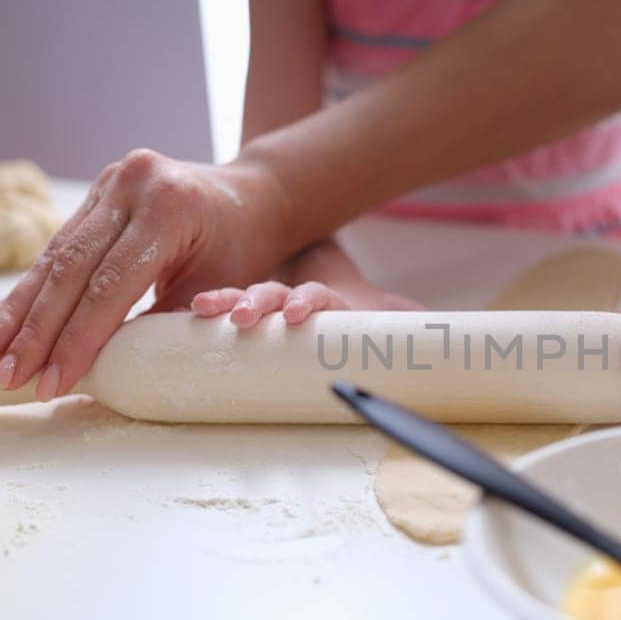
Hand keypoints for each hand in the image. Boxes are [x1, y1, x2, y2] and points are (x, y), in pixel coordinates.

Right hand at [0, 149, 292, 399]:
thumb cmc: (243, 249)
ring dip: (15, 309)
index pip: (109, 283)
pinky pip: (56, 247)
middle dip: (33, 329)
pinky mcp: (95, 193)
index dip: (77, 338)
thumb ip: (160, 323)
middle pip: (70, 268)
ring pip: (53, 256)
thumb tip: (100, 369)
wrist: (254, 195)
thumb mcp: (216, 288)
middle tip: (4, 374)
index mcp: (169, 207)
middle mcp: (131, 185)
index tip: (50, 382)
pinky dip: (28, 288)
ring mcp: (109, 184)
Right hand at [191, 240, 423, 325]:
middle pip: (275, 294)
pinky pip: (224, 310)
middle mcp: (294, 299)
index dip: (307, 302)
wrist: (343, 308)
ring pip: (247, 299)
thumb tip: (436, 325)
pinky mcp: (250, 318)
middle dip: (259, 302)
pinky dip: (205, 311)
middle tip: (246, 316)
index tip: (297, 313)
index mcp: (329, 299)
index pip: (317, 295)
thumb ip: (411, 319)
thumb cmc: (362, 318)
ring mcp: (270, 306)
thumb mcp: (389, 318)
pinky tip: (184, 314)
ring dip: (229, 303)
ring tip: (206, 309)